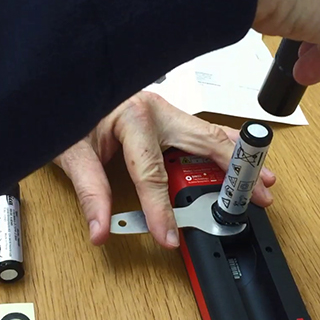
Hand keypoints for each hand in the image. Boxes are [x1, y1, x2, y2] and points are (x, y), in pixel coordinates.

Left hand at [54, 92, 276, 248]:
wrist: (57, 82)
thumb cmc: (63, 110)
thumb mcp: (70, 152)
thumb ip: (89, 192)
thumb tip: (100, 229)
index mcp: (135, 116)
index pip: (154, 174)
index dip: (162, 210)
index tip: (168, 237)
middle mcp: (156, 109)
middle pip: (204, 144)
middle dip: (233, 172)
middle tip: (258, 194)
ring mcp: (162, 109)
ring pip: (208, 134)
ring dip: (235, 157)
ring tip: (261, 178)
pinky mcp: (162, 115)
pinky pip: (197, 133)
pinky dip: (220, 147)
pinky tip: (234, 159)